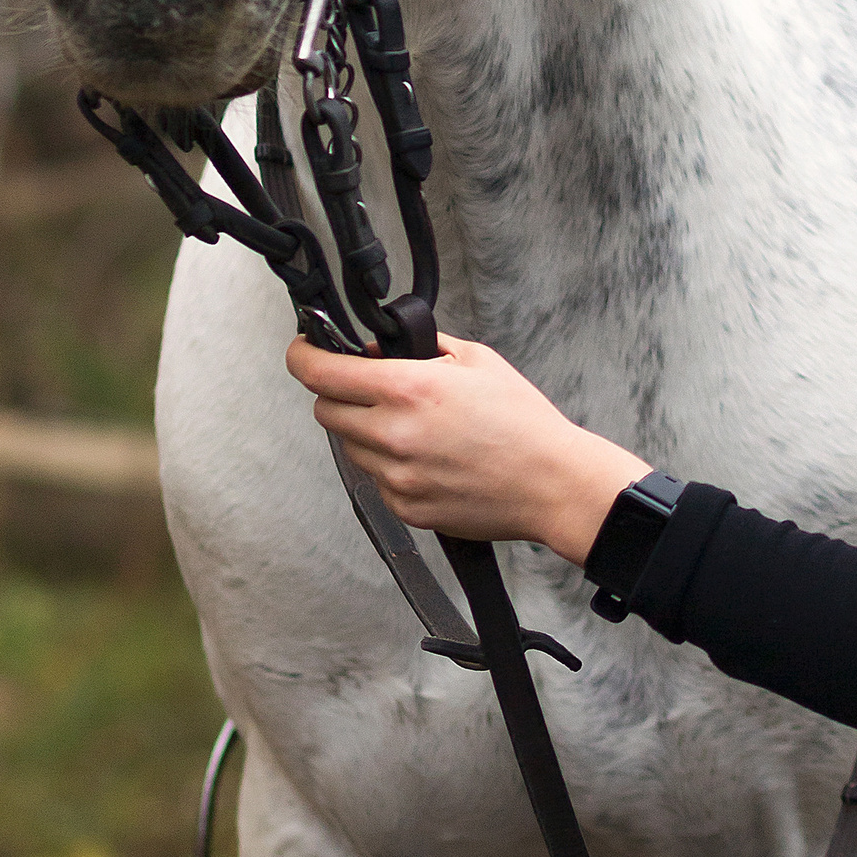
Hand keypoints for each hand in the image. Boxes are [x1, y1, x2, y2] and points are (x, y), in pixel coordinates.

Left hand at [287, 333, 651, 565]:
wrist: (552, 484)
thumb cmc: (523, 423)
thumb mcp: (476, 360)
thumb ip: (421, 348)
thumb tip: (380, 348)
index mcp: (409, 389)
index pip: (320, 372)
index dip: (304, 356)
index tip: (307, 350)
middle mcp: (394, 435)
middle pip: (326, 410)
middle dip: (341, 393)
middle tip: (373, 388)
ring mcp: (396, 477)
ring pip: (350, 447)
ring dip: (366, 431)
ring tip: (416, 428)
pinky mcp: (405, 508)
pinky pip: (377, 479)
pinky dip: (391, 465)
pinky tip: (431, 458)